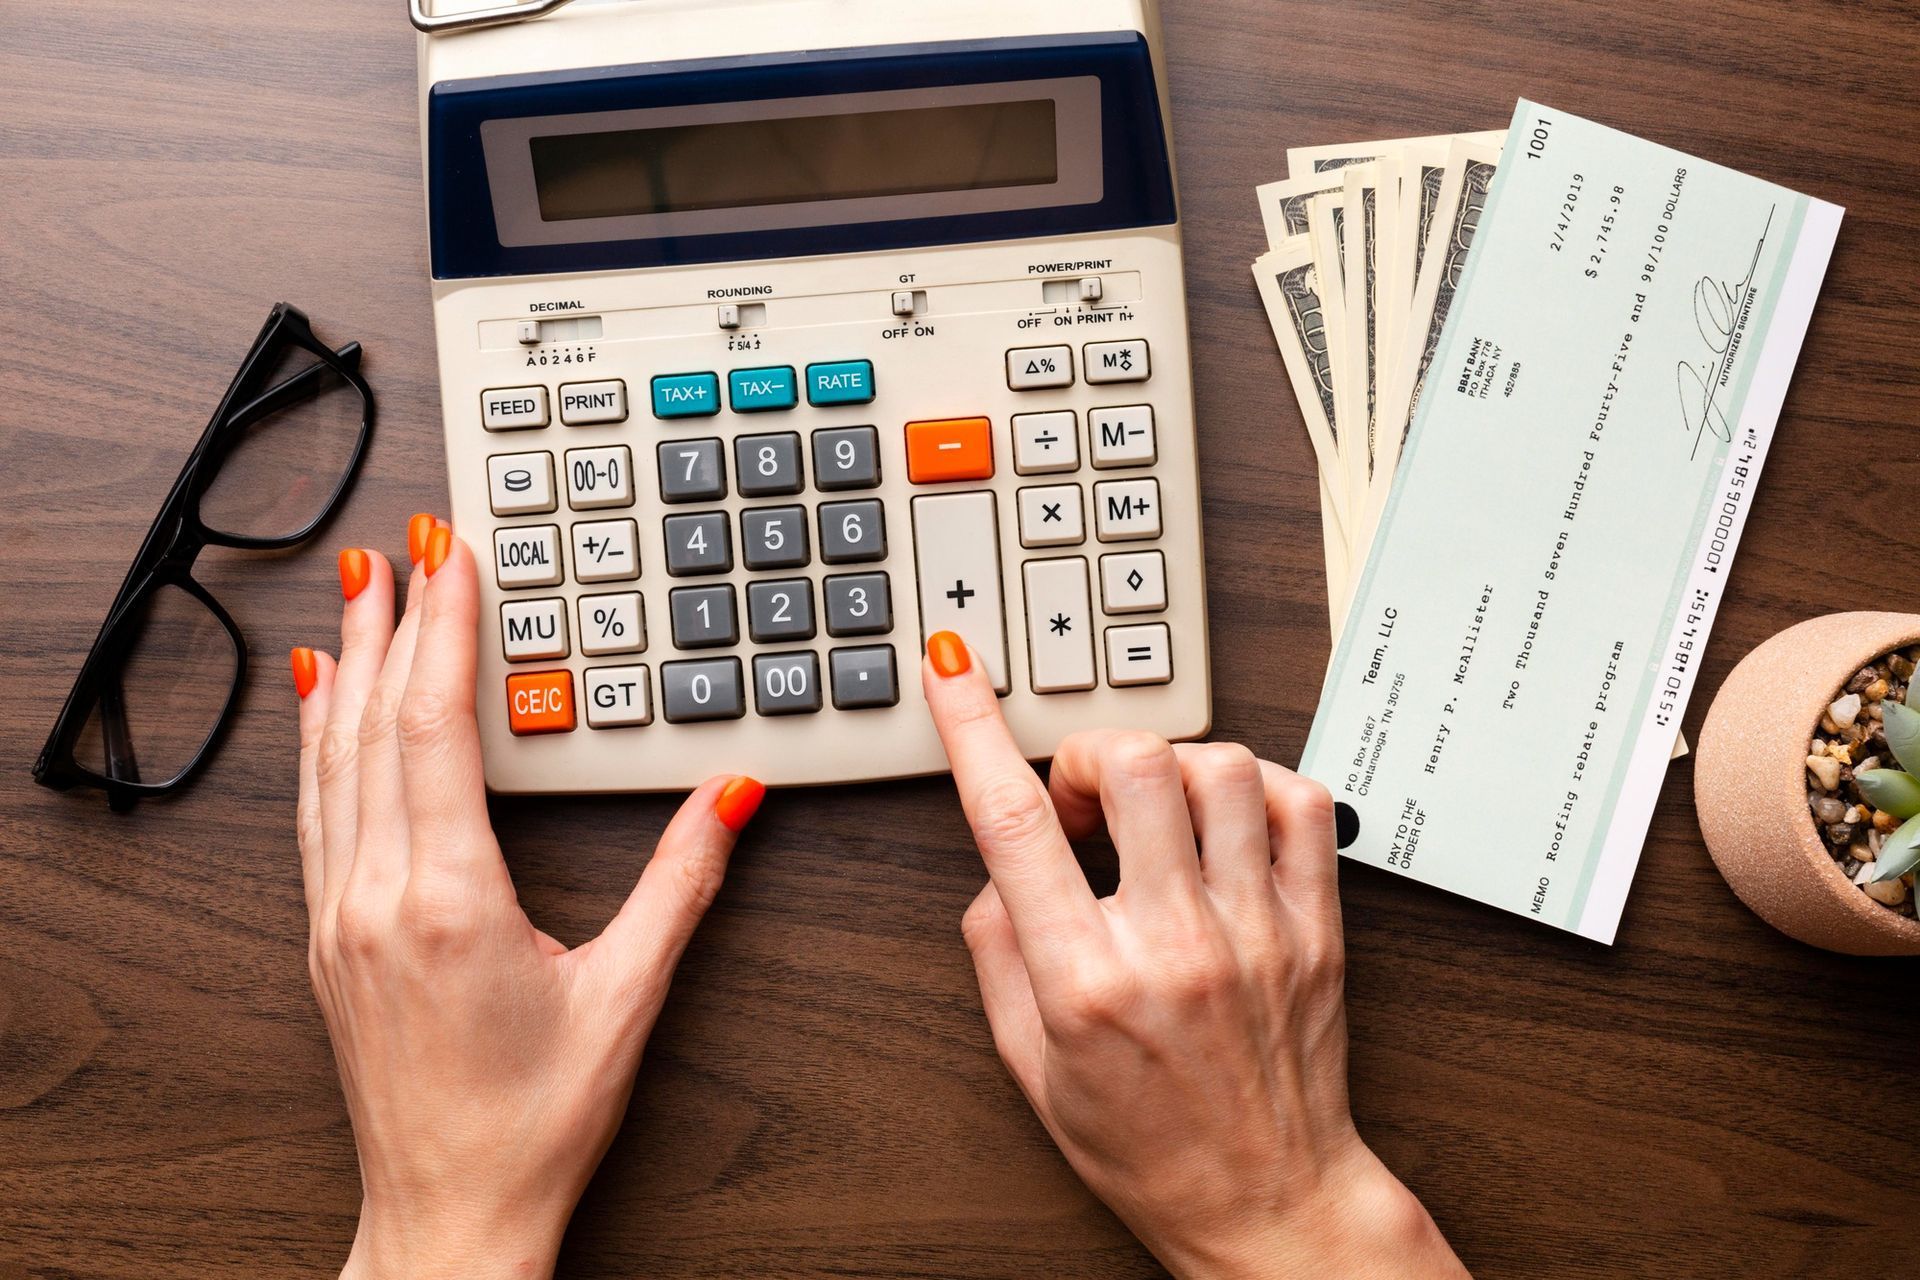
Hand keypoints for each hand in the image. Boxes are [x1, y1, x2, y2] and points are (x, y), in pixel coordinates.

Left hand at [291, 518, 763, 1279]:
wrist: (451, 1214)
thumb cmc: (534, 1123)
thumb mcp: (628, 996)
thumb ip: (683, 882)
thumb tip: (733, 793)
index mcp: (448, 901)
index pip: (435, 729)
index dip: (441, 632)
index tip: (451, 562)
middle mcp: (375, 899)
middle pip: (372, 726)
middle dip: (388, 625)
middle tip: (401, 546)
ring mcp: (338, 918)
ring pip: (331, 762)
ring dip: (344, 670)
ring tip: (355, 597)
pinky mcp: (327, 940)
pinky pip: (314, 811)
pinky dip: (316, 742)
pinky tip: (317, 706)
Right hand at [920, 632, 1464, 1278]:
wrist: (1267, 1201)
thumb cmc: (1146, 1144)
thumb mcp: (1027, 1064)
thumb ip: (997, 950)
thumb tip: (1000, 863)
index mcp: (1085, 981)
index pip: (1014, 821)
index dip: (972, 728)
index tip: (956, 671)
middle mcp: (1174, 944)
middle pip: (1135, 764)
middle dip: (1092, 754)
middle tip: (1086, 801)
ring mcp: (1257, 930)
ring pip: (1220, 766)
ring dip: (1173, 766)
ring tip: (1159, 814)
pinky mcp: (1318, 927)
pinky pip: (1301, 802)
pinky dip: (1256, 785)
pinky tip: (1226, 823)